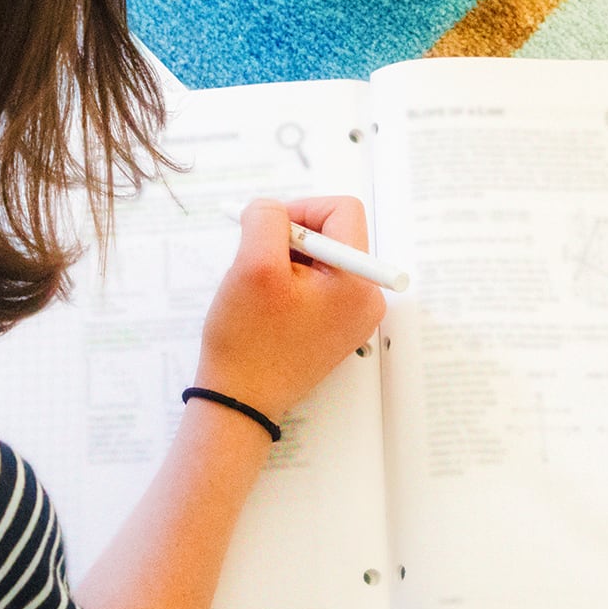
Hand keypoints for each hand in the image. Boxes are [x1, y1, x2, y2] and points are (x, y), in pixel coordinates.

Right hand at [195, 197, 388, 423]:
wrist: (241, 401)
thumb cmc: (248, 342)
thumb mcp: (252, 265)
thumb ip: (267, 219)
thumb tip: (272, 207)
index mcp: (357, 282)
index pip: (341, 211)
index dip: (300, 209)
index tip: (267, 231)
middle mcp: (366, 298)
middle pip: (332, 235)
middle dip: (290, 240)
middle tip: (257, 265)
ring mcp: (353, 316)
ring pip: (319, 259)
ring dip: (285, 262)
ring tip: (260, 293)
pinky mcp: (335, 328)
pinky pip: (316, 285)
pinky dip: (288, 284)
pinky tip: (267, 307)